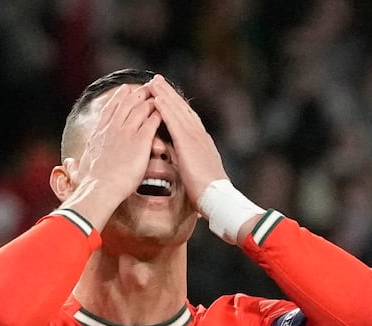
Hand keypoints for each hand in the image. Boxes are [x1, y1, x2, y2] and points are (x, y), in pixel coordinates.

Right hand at [65, 84, 159, 213]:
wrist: (100, 189)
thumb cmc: (89, 184)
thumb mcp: (78, 169)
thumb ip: (75, 164)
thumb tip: (68, 164)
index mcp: (98, 133)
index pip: (109, 108)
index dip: (118, 97)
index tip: (124, 90)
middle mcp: (112, 128)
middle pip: (127, 103)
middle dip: (137, 93)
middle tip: (147, 87)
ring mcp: (127, 132)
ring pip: (141, 108)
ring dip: (150, 100)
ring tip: (159, 96)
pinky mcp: (141, 141)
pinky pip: (152, 121)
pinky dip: (158, 114)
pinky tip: (164, 112)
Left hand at [145, 75, 227, 207]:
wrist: (217, 198)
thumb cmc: (207, 193)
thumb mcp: (197, 174)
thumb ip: (190, 165)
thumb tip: (184, 165)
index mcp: (201, 142)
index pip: (187, 119)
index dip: (176, 106)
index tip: (166, 95)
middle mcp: (199, 135)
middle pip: (182, 109)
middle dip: (169, 94)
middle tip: (157, 80)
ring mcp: (195, 137)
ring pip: (178, 110)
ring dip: (165, 94)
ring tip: (153, 82)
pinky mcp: (188, 143)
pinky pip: (174, 122)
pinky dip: (165, 109)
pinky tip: (156, 99)